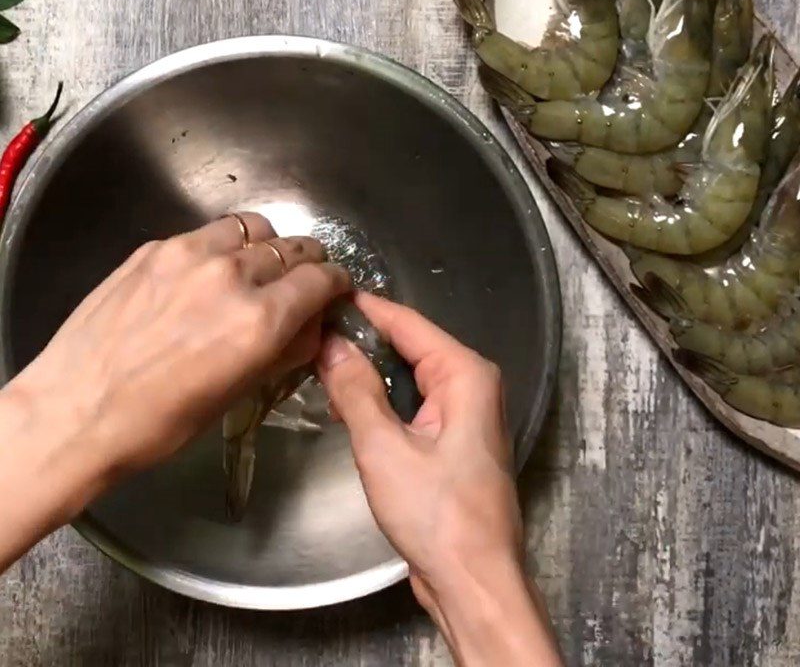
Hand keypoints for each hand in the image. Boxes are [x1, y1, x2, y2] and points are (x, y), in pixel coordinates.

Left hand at [0, 214, 349, 570]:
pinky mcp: (155, 248)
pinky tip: (210, 272)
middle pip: (293, 247)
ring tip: (258, 267)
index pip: (321, 278)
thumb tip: (309, 328)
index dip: (336, 282)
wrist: (74, 410)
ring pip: (253, 228)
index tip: (336, 289)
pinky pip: (209, 233)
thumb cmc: (159, 422)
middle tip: (302, 281)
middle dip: (307, 264)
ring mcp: (190, 255)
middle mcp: (232, 276)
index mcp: (259, 320)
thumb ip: (284, 350)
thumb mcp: (237, 393)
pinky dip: (225, 246)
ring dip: (268, 246)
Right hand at [317, 293, 562, 665]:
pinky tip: (350, 407)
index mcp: (465, 374)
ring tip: (321, 367)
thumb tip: (330, 344)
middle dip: (363, 342)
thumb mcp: (384, 448)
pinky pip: (414, 404)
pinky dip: (384, 401)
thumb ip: (355, 390)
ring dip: (370, 374)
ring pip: (409, 376)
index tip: (323, 295)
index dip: (364, 307)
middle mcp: (472, 385)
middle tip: (311, 335)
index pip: (407, 322)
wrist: (473, 581)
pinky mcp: (454, 440)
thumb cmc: (437, 514)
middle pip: (410, 346)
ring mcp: (465, 413)